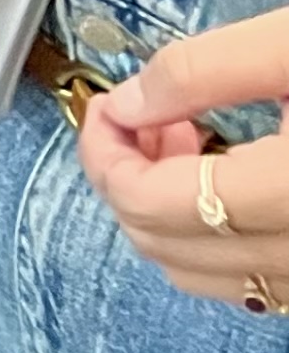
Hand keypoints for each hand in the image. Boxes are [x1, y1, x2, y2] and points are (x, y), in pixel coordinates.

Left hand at [87, 13, 288, 305]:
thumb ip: (203, 71)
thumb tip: (129, 102)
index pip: (149, 203)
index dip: (104, 151)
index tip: (105, 108)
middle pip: (162, 245)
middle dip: (127, 177)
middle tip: (134, 117)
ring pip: (200, 273)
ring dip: (164, 209)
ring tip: (178, 138)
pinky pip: (248, 281)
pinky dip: (212, 235)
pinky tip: (225, 176)